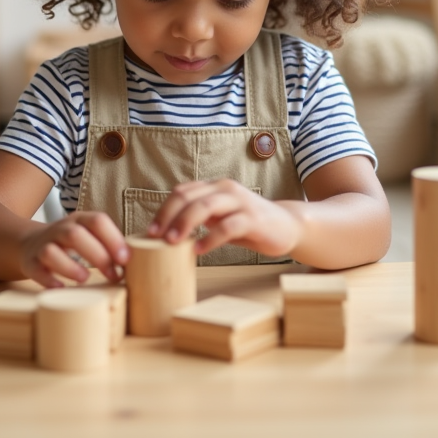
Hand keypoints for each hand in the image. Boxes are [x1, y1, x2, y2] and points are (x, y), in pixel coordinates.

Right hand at [19, 211, 129, 287]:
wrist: (29, 244)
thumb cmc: (70, 244)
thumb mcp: (88, 236)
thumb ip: (108, 245)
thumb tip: (140, 262)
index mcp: (79, 220)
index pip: (97, 221)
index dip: (113, 239)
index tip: (126, 259)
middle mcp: (60, 229)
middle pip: (76, 234)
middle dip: (98, 255)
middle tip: (114, 275)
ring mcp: (43, 244)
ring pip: (52, 250)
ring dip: (70, 266)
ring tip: (86, 279)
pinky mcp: (30, 262)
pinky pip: (36, 269)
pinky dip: (48, 279)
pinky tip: (61, 288)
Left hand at [147, 179, 303, 257]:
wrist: (287, 226)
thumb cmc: (248, 223)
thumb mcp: (220, 216)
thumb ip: (199, 216)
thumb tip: (167, 231)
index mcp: (215, 187)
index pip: (182, 192)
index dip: (163, 210)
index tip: (150, 230)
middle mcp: (226, 189)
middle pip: (189, 197)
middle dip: (169, 216)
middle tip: (156, 236)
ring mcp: (240, 202)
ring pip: (206, 207)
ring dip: (185, 223)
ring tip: (172, 242)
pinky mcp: (253, 219)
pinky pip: (227, 226)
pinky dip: (210, 238)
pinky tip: (198, 250)